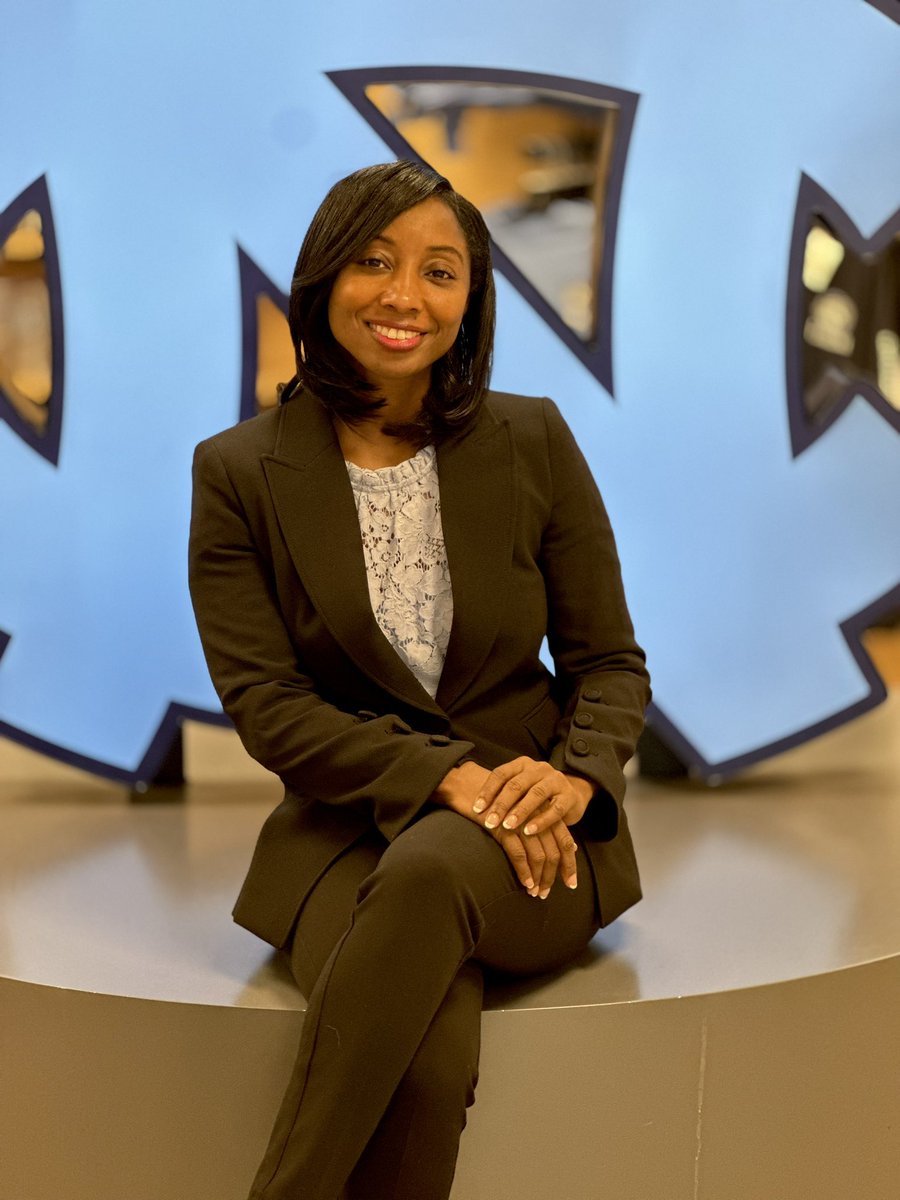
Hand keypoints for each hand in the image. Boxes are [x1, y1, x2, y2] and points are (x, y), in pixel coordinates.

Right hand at [431, 762, 577, 896]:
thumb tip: (571, 847)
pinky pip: (519, 853)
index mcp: (546, 809)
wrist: (470, 785)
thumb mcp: (527, 810)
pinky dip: (523, 871)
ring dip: (538, 877)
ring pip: (538, 855)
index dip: (570, 863)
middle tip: (545, 893)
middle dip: (552, 876)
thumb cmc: (500, 800)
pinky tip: (525, 882)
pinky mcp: (504, 826)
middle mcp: (538, 814)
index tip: (570, 883)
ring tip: (534, 892)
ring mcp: (522, 821)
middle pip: (554, 850)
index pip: (565, 840)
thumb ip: (549, 825)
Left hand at [472, 757, 593, 837]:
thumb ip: (502, 795)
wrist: (571, 795)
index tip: (476, 809)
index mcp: (523, 764)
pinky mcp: (569, 796)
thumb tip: (473, 810)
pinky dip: (541, 821)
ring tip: (507, 826)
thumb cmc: (536, 795)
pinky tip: (529, 832)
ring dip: (520, 812)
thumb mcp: (519, 790)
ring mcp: (556, 781)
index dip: (487, 791)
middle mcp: (539, 769)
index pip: (501, 774)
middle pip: (516, 784)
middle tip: (489, 822)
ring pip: (536, 794)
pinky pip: (555, 809)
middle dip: (501, 804)